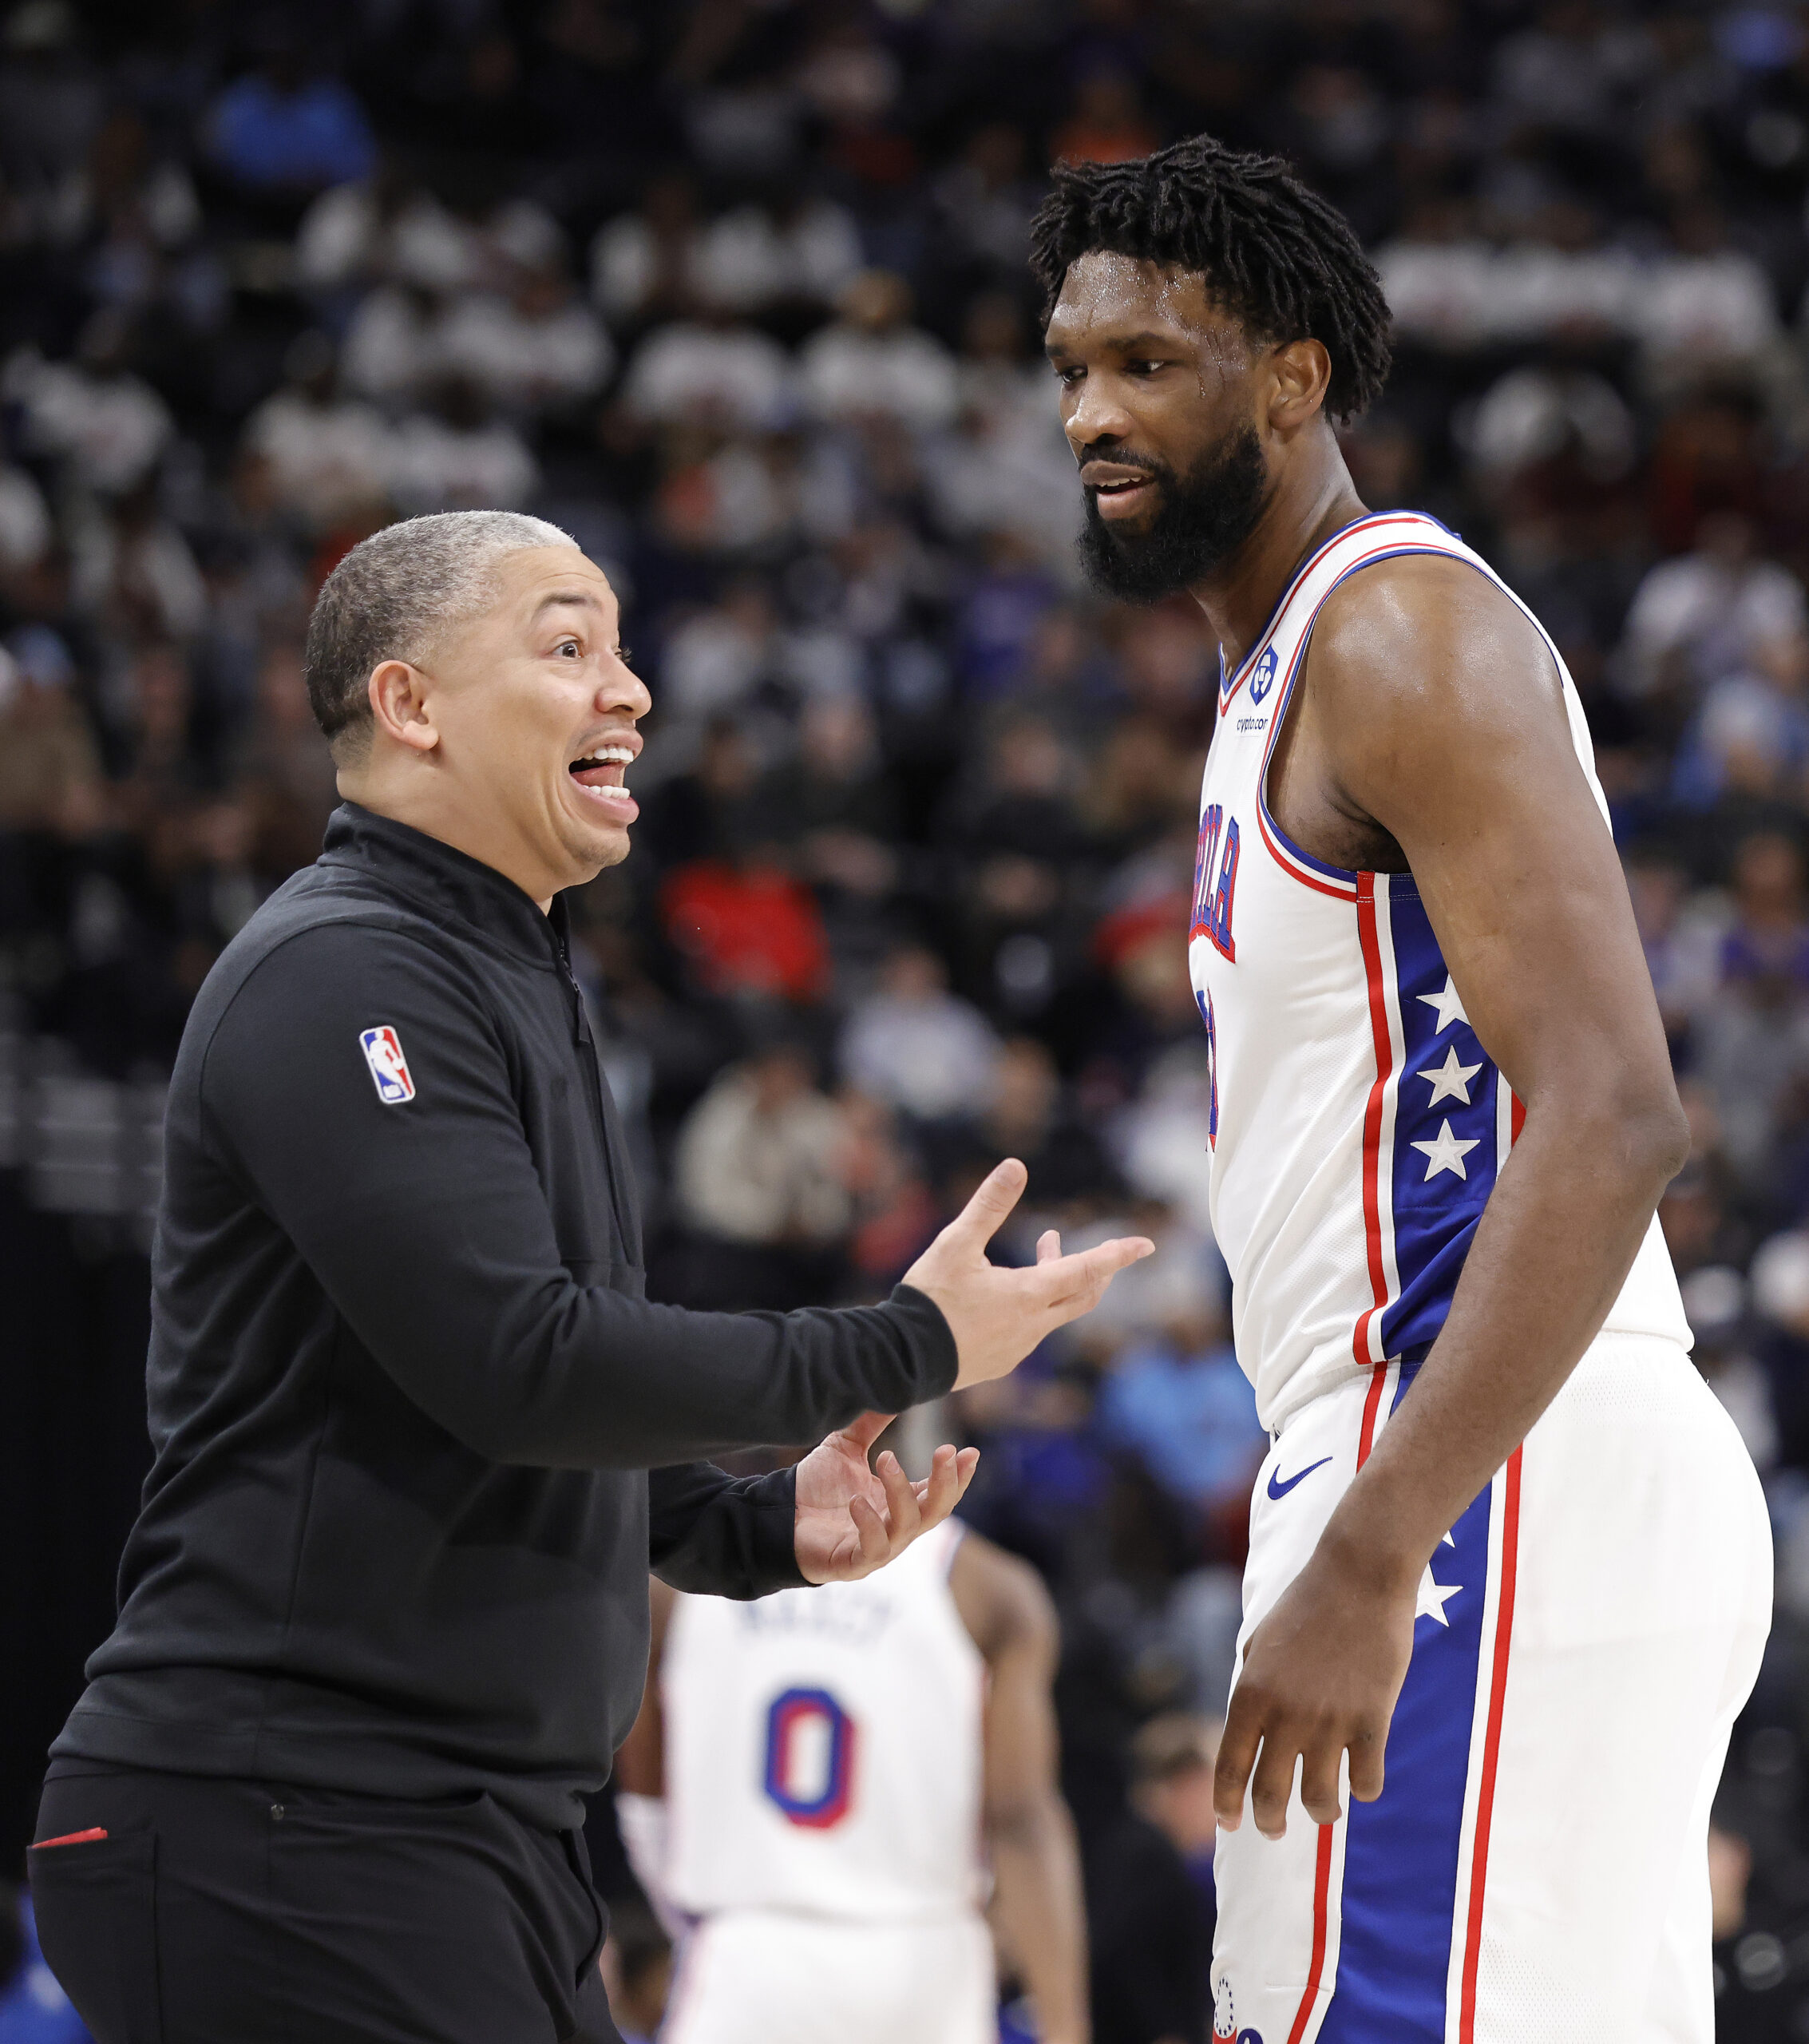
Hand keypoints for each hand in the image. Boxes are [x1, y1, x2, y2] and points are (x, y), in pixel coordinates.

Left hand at [793, 1410, 979, 1583]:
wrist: (779, 1514)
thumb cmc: (816, 1487)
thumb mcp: (846, 1447)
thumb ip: (869, 1425)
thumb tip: (890, 1387)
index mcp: (899, 1504)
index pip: (939, 1492)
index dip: (958, 1475)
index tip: (969, 1451)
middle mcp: (896, 1528)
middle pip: (936, 1511)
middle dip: (946, 1482)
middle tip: (945, 1450)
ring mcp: (878, 1549)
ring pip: (907, 1526)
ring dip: (901, 1492)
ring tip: (885, 1459)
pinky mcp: (853, 1563)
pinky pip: (873, 1549)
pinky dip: (870, 1524)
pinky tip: (858, 1502)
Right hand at [903, 1159, 1153, 1390]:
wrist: (900, 1359)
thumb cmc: (930, 1299)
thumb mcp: (956, 1243)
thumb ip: (988, 1205)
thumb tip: (1016, 1166)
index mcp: (1029, 1294)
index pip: (1087, 1270)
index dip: (1118, 1255)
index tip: (1146, 1245)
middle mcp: (1033, 1325)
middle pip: (1083, 1295)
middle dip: (1095, 1269)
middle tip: (1095, 1249)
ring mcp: (1019, 1347)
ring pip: (1055, 1312)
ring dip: (1056, 1281)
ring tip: (1043, 1251)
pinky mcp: (1001, 1362)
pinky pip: (1031, 1331)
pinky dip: (1035, 1304)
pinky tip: (1007, 1295)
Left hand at [1213, 1536, 1416, 1838]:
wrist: (1358, 1574)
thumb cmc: (1306, 1604)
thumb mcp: (1260, 1642)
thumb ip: (1252, 1687)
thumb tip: (1248, 1731)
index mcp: (1251, 1692)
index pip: (1229, 1767)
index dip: (1226, 1804)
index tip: (1229, 1825)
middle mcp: (1285, 1714)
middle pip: (1270, 1793)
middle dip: (1269, 1821)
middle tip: (1274, 1830)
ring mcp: (1330, 1720)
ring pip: (1319, 1799)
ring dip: (1320, 1814)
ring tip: (1324, 1812)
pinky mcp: (1372, 1720)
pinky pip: (1366, 1780)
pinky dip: (1363, 1790)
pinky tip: (1361, 1783)